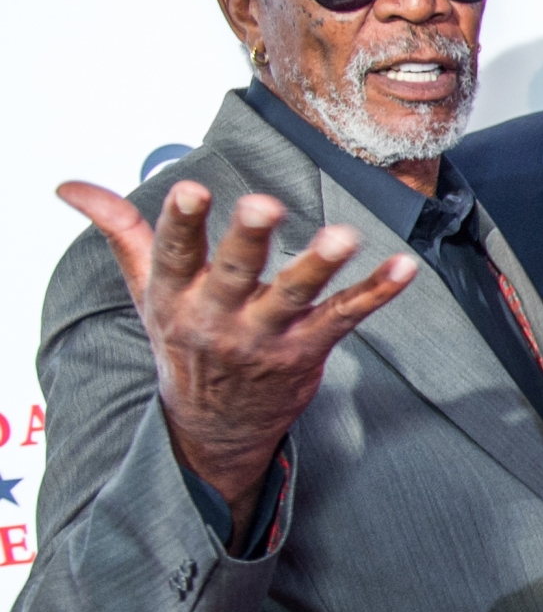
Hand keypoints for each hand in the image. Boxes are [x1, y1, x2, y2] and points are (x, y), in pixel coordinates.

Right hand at [61, 178, 415, 525]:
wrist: (215, 426)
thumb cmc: (183, 340)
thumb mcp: (145, 290)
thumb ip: (121, 232)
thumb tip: (70, 186)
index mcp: (175, 297)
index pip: (175, 255)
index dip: (181, 223)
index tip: (191, 189)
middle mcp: (219, 318)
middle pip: (234, 274)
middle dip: (247, 240)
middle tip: (265, 206)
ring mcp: (266, 337)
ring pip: (295, 297)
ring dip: (319, 265)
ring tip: (344, 235)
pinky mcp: (307, 351)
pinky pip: (345, 317)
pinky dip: (376, 292)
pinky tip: (403, 267)